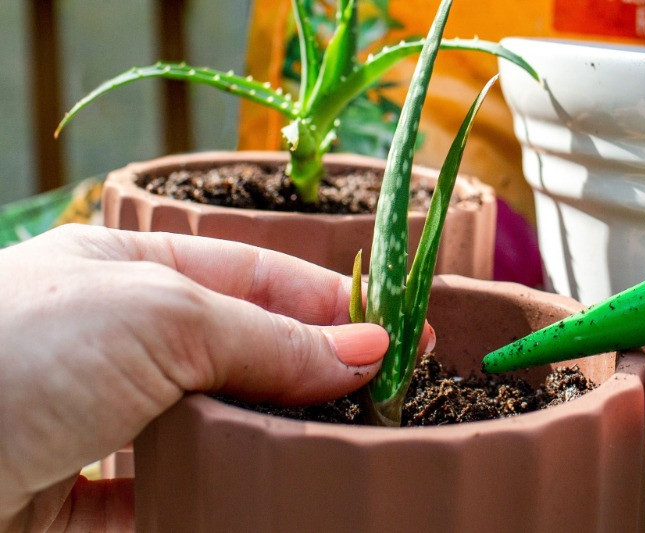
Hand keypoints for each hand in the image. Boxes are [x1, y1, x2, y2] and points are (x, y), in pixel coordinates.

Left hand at [0, 224, 415, 530]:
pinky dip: (219, 501)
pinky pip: (169, 498)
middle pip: (241, 353)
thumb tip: (366, 350)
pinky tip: (266, 501)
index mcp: (127, 273)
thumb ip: (267, 338)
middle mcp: (114, 342)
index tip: (400, 331)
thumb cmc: (18, 351)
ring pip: (212, 428)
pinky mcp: (81, 502)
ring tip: (343, 448)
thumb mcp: (161, 319)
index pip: (255, 277)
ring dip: (272, 439)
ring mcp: (100, 422)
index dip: (331, 302)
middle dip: (313, 373)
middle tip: (389, 398)